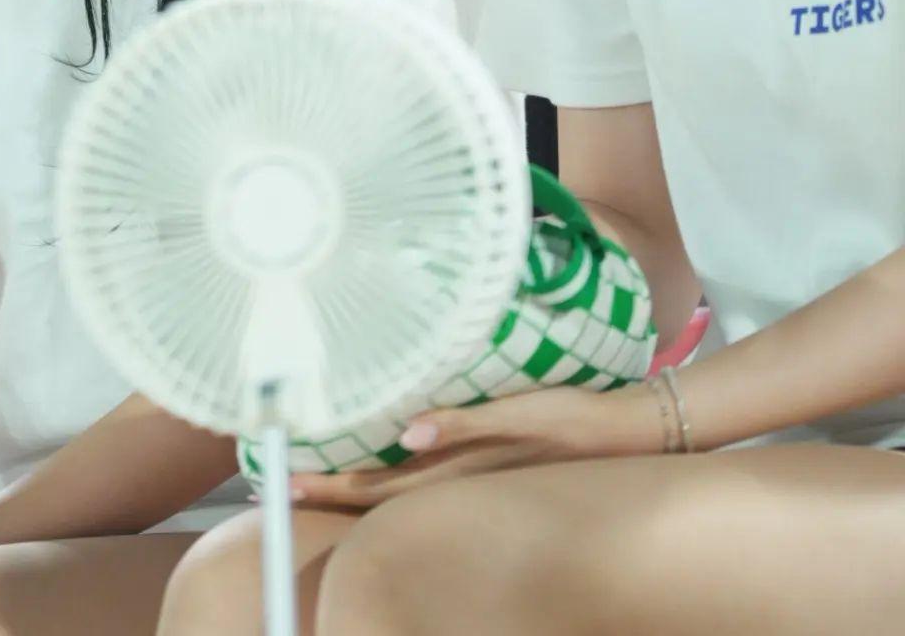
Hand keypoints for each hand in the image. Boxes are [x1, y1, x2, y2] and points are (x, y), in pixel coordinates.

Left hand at [288, 386, 661, 510]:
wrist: (630, 433)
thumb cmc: (575, 419)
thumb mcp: (522, 414)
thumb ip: (465, 423)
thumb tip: (408, 432)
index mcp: (458, 470)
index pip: (380, 487)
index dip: (332, 485)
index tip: (287, 481)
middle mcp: (456, 479)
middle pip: (379, 494)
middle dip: (329, 489)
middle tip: (278, 483)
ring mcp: (469, 477)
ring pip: (398, 489)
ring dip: (354, 483)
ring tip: (311, 475)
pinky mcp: (483, 465)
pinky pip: (425, 476)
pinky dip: (392, 473)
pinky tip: (378, 462)